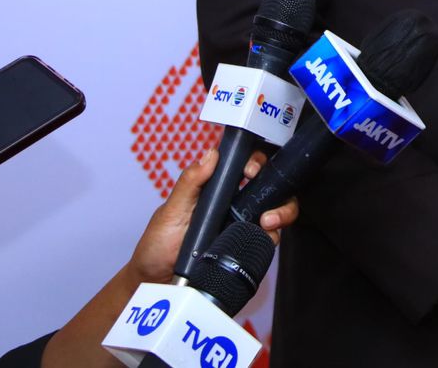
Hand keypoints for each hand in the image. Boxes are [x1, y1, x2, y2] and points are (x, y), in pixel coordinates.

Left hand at [126, 148, 300, 284]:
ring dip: (281, 212)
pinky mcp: (246, 249)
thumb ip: (190, 182)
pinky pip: (269, 240)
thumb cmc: (157, 247)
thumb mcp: (170, 211)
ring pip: (275, 211)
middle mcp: (233, 206)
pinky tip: (264, 238)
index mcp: (215, 191)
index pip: (244, 166)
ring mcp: (241, 227)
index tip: (251, 171)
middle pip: (268, 187)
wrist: (156, 284)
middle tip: (265, 200)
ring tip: (267, 222)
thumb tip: (211, 154)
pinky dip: (273, 238)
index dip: (256, 162)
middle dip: (277, 188)